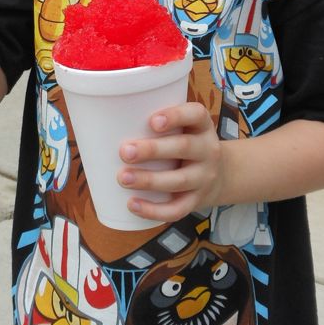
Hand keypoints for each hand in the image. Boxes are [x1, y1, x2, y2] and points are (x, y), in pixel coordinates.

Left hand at [117, 101, 225, 222]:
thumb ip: (155, 124)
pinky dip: (153, 210)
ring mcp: (204, 178)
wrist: (222, 176)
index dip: (176, 116)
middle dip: (153, 150)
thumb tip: (101, 121)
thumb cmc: (186, 146)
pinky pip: (177, 209)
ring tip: (122, 177)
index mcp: (201, 127)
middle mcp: (208, 150)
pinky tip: (132, 204)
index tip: (152, 120)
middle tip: (125, 151)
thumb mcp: (184, 129)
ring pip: (179, 180)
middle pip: (184, 148)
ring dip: (149, 180)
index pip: (196, 114)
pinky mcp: (197, 201)